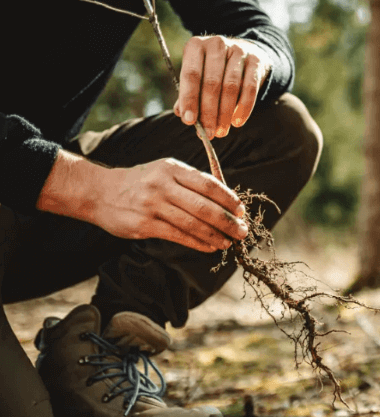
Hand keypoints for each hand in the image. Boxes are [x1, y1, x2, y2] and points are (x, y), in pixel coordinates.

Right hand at [38, 152, 247, 252]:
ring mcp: (152, 206)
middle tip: (242, 231)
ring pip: (193, 224)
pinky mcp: (144, 225)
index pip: (208, 184)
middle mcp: (162, 186)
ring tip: (229, 242)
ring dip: (216, 236)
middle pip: (204, 207)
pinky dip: (198, 243)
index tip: (241, 210)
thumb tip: (226, 199)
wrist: (100, 192)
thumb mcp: (165, 171)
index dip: (228, 199)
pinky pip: (178, 236)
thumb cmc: (141, 182)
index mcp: (172, 169)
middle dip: (228, 221)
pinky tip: (210, 247)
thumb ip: (191, 182)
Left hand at [174, 36, 270, 138]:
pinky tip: (237, 122)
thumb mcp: (199, 74)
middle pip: (212, 83)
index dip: (189, 99)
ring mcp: (239, 51)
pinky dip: (244, 108)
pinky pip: (250, 88)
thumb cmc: (215, 68)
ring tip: (221, 131)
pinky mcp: (256, 61)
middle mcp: (217, 44)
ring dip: (225, 113)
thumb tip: (182, 113)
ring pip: (231, 87)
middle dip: (209, 112)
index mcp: (196, 46)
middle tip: (207, 133)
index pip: (191, 74)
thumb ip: (189, 92)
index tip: (189, 121)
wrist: (246, 52)